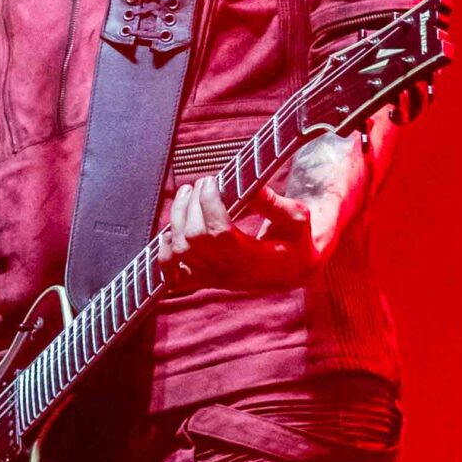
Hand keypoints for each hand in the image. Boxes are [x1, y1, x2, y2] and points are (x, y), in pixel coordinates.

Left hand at [160, 173, 331, 292]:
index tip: (212, 181)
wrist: (292, 270)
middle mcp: (230, 273)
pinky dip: (164, 253)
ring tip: (187, 193)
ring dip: (176, 218)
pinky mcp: (204, 280)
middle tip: (202, 183)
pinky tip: (170, 231)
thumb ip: (275, 205)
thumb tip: (253, 188)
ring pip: (179, 252)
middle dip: (192, 205)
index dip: (209, 204)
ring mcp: (214, 279)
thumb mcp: (298, 219)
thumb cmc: (296, 240)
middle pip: (193, 239)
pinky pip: (172, 275)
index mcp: (254, 260)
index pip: (218, 233)